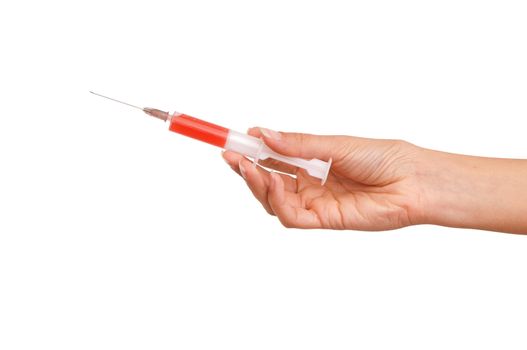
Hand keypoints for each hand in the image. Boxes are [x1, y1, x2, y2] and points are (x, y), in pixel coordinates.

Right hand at [222, 128, 424, 229]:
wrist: (414, 180)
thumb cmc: (383, 157)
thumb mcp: (335, 144)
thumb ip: (298, 144)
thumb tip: (263, 133)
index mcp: (313, 162)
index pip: (273, 159)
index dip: (251, 151)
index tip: (234, 140)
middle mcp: (310, 183)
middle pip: (268, 181)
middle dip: (246, 169)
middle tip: (230, 154)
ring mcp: (316, 202)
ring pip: (274, 200)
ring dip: (257, 184)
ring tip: (247, 166)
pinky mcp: (324, 220)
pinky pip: (291, 216)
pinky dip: (277, 200)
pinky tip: (274, 182)